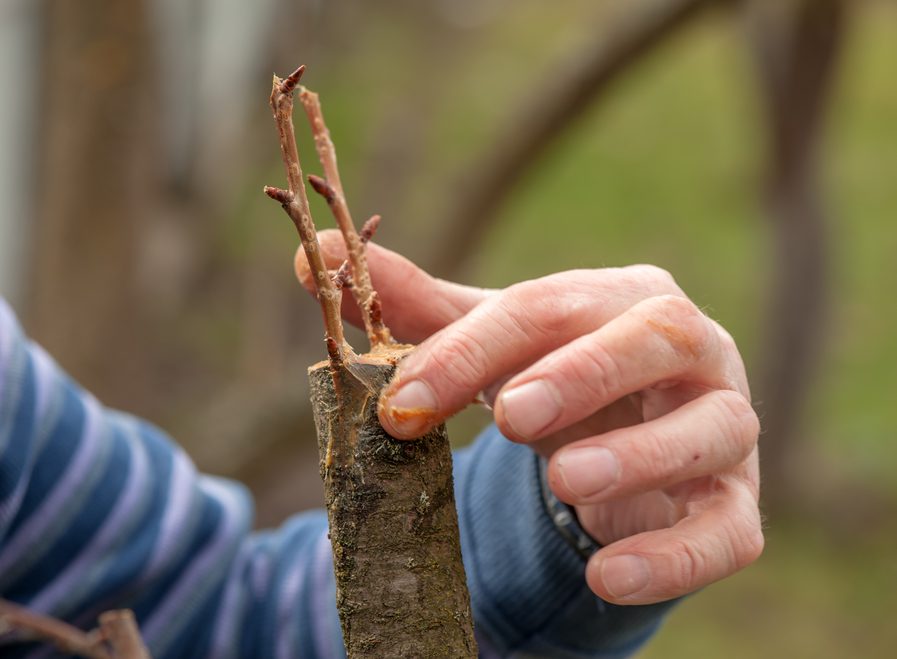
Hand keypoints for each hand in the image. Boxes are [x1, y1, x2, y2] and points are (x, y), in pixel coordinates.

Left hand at [296, 232, 762, 605]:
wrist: (633, 438)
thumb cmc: (557, 378)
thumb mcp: (492, 344)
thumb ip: (414, 308)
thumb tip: (309, 258)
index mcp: (622, 297)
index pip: (548, 308)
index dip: (473, 350)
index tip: (402, 402)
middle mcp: (691, 348)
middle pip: (653, 338)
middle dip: (580, 373)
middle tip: (510, 416)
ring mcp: (726, 424)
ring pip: (711, 428)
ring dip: (639, 456)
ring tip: (567, 482)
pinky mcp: (738, 504)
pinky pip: (726, 531)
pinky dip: (674, 556)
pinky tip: (606, 578)